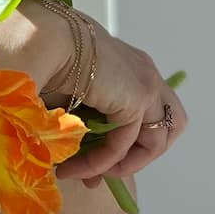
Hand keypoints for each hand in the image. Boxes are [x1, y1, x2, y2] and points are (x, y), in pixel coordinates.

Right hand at [46, 11, 188, 184]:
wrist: (46, 39)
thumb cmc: (45, 60)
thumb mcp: (69, 103)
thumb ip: (78, 132)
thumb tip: (74, 166)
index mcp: (131, 69)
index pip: (147, 114)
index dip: (129, 147)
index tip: (95, 166)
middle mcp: (146, 75)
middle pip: (168, 126)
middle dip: (142, 155)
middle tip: (109, 169)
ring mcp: (147, 86)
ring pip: (158, 140)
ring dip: (127, 164)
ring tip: (95, 173)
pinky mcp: (139, 98)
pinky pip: (125, 145)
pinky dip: (103, 162)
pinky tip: (77, 167)